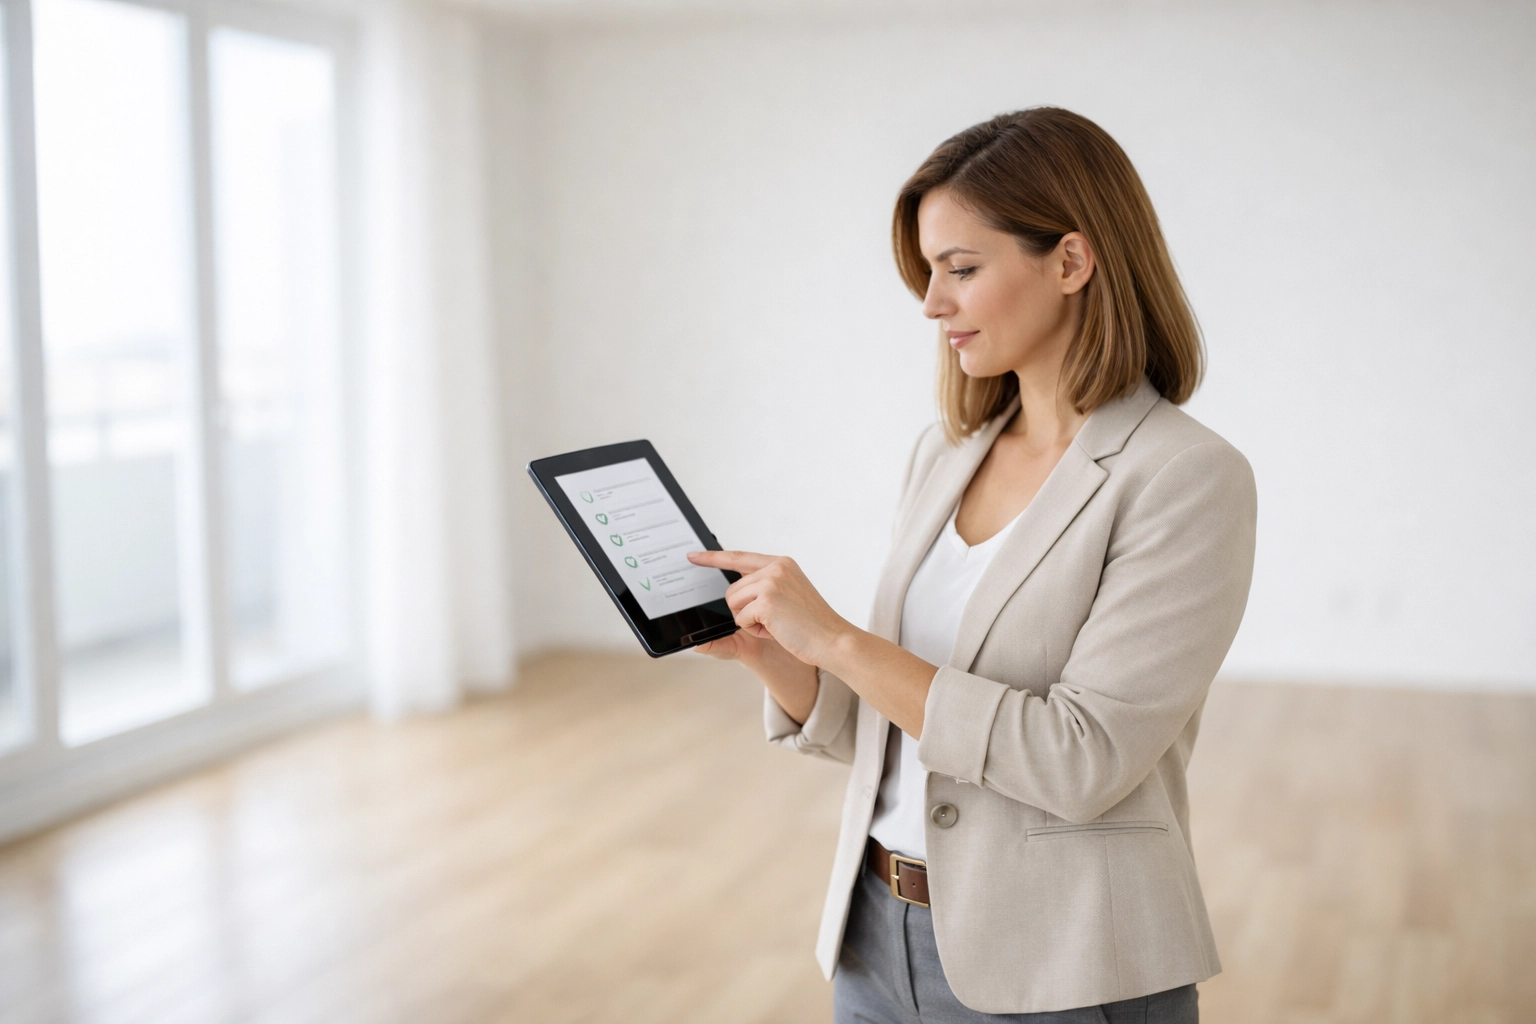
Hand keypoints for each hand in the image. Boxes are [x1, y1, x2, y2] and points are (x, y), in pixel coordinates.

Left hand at [686, 550, 852, 666]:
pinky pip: (741, 619)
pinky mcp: (766, 600)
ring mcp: (771, 582)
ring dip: (750, 621)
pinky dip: (756, 630)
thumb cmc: (812, 625)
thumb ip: (763, 588)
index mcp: (781, 564)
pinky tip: (778, 630)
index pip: (739, 557)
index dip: (713, 557)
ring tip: (778, 624)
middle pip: (732, 590)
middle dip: (744, 611)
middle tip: (774, 619)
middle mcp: (776, 568)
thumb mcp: (788, 597)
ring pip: (734, 604)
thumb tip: (731, 596)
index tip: (692, 555)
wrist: (833, 640)